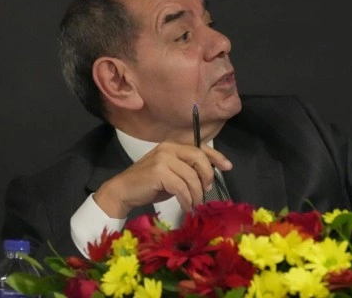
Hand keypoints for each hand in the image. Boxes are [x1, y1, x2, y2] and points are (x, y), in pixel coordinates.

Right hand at [93, 142, 232, 217]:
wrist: (122, 191)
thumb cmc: (149, 185)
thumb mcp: (172, 174)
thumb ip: (187, 170)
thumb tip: (208, 178)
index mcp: (173, 145)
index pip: (200, 147)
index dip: (216, 156)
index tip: (228, 167)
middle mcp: (168, 148)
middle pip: (199, 158)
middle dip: (207, 176)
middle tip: (206, 191)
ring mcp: (162, 159)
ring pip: (191, 176)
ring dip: (196, 194)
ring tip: (195, 204)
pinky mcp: (158, 172)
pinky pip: (181, 187)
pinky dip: (187, 199)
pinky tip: (186, 206)